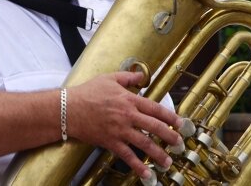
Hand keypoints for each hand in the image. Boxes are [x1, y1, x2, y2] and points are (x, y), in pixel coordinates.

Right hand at [66, 71, 182, 180]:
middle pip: (154, 127)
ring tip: (168, 161)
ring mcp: (120, 130)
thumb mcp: (109, 78)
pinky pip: (127, 155)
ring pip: (144, 143)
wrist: (69, 109)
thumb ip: (128, 77)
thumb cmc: (87, 92)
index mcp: (129, 99)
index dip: (170, 116)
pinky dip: (137, 165)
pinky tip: (146, 173)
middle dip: (170, 136)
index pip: (155, 108)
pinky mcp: (110, 142)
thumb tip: (141, 75)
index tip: (181, 123)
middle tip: (180, 144)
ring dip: (158, 153)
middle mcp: (127, 115)